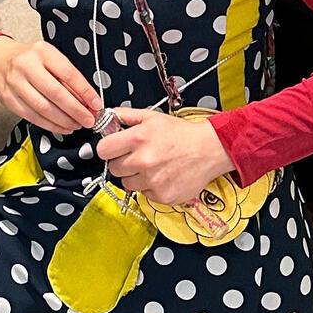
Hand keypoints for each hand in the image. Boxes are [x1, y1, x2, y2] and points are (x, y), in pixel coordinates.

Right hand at [0, 32, 104, 136]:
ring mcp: (15, 83)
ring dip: (64, 121)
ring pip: (43, 108)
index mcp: (42, 52)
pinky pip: (32, 117)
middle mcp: (26, 66)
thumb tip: (88, 101)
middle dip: (76, 110)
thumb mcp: (51, 58)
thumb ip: (68, 77)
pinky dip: (50, 125)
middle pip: (55, 93)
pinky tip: (61, 127)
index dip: (85, 92)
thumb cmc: (31, 60)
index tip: (96, 105)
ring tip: (76, 125)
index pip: (68, 74)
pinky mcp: (8, 99)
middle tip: (88, 120)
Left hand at [96, 105, 233, 207]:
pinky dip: (151, 187)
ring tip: (152, 166)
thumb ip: (125, 116)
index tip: (114, 149)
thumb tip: (106, 117)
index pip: (103, 150)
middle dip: (122, 163)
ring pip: (127, 184)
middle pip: (113, 169)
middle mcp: (143, 161)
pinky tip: (163, 176)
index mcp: (137, 138)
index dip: (108, 149)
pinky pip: (145, 194)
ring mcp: (152, 181)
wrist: (209, 150)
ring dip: (136, 177)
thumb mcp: (151, 117)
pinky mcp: (162, 196)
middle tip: (138, 157)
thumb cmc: (181, 134)